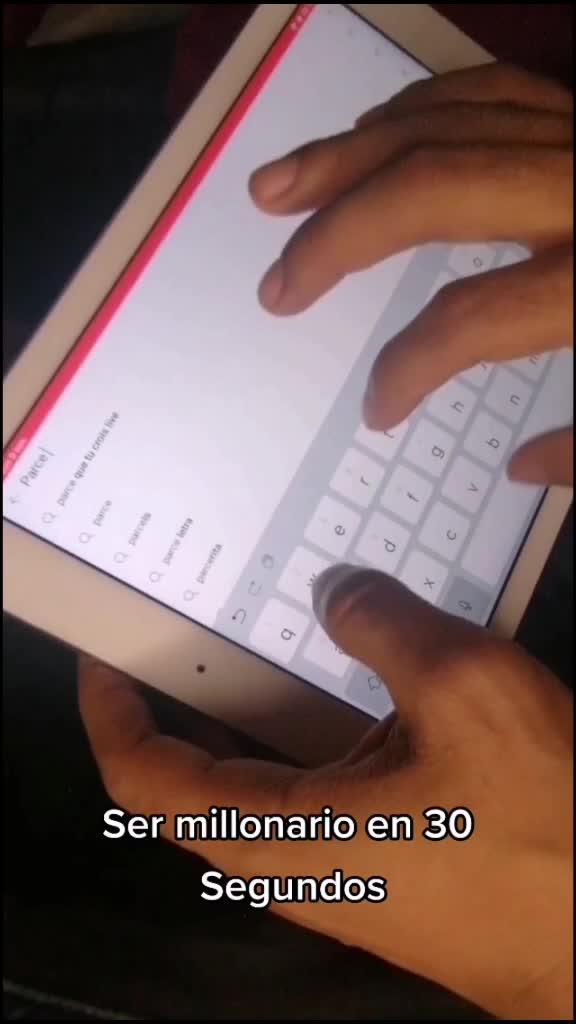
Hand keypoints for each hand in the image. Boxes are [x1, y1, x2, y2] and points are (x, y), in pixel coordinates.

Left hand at [79, 566, 572, 1019]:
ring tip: (260, 634)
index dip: (113, 714)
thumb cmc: (545, 831)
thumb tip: (338, 595)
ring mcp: (341, 871)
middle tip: (185, 623)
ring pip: (260, 784)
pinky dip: (308, 731)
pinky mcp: (384, 864)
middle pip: (195, 782)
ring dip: (251, 710)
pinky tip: (348, 679)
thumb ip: (387, 627)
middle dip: (182, 699)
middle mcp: (295, 865)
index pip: (148, 780)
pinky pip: (316, 791)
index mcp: (283, 837)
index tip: (107, 656)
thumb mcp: (467, 693)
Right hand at [249, 65, 573, 486]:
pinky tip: (367, 136)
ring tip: (277, 190)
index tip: (377, 408)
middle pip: (432, 191)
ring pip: (445, 124)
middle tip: (275, 281)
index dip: (406, 368)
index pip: (470, 319)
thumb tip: (519, 466)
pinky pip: (484, 91)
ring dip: (348, 156)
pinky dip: (413, 112)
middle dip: (337, 235)